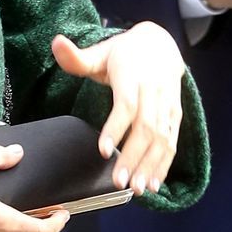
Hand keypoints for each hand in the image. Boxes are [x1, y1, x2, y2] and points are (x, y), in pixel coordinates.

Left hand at [52, 23, 184, 196]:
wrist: (162, 45)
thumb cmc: (124, 54)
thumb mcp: (100, 52)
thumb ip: (76, 57)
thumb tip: (56, 42)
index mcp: (133, 76)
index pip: (127, 105)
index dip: (116, 128)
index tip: (103, 151)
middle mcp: (154, 90)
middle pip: (146, 127)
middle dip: (134, 157)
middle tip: (118, 182)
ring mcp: (168, 104)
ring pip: (162, 138)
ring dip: (151, 165)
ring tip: (137, 189)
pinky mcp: (175, 115)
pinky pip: (172, 142)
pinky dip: (164, 164)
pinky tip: (153, 184)